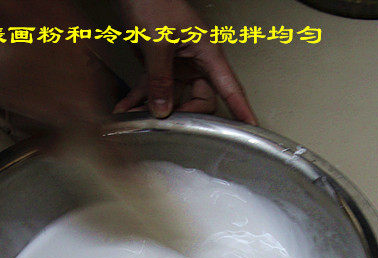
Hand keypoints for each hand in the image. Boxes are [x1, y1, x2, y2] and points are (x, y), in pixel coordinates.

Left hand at [113, 0, 256, 124]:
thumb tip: (163, 108)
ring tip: (137, 116)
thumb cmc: (153, 0)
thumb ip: (160, 79)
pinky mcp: (160, 65)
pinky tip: (126, 107)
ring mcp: (178, 64)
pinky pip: (154, 87)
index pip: (230, 87)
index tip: (250, 125)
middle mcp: (196, 60)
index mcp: (207, 52)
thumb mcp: (157, 42)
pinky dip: (140, 98)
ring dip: (155, 108)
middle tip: (167, 122)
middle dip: (185, 114)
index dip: (241, 108)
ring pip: (175, 97)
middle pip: (202, 99)